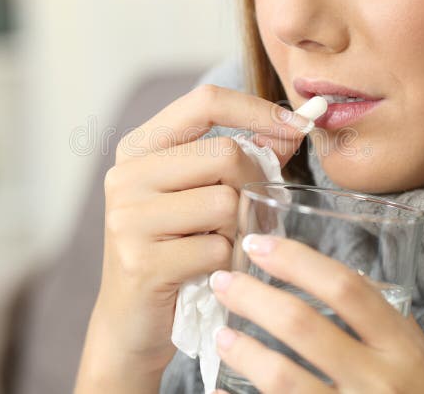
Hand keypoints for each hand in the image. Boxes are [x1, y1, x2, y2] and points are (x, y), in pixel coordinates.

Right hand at [75, 84, 312, 392]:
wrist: (132, 321)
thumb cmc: (176, 250)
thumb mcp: (198, 193)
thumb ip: (238, 158)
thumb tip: (293, 129)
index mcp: (139, 147)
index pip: (205, 101)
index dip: (257, 109)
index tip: (297, 126)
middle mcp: (127, 175)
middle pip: (226, 153)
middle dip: (254, 185)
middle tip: (249, 214)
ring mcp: (129, 217)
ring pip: (227, 202)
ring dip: (238, 230)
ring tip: (219, 245)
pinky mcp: (141, 260)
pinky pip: (217, 249)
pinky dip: (227, 264)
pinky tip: (207, 273)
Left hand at [209, 234, 423, 393]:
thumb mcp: (419, 358)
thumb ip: (382, 321)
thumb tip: (333, 277)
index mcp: (402, 346)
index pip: (346, 288)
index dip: (296, 260)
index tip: (258, 244)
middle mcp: (379, 379)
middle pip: (302, 325)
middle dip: (253, 298)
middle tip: (223, 281)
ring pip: (283, 377)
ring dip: (243, 350)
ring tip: (221, 333)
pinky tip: (220, 388)